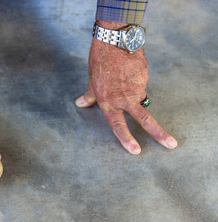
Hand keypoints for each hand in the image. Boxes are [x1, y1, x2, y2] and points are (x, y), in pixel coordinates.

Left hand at [75, 21, 176, 153]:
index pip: (117, 124)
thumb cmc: (99, 61)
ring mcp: (137, 87)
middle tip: (171, 144)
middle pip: (144, 119)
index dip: (126, 139)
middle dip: (158, 133)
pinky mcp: (145, 77)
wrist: (114, 40)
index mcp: (108, 101)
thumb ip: (90, 96)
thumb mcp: (92, 81)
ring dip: (134, 93)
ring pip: (140, 97)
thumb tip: (80, 103)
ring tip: (123, 77)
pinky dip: (136, 81)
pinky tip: (129, 71)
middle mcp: (124, 97)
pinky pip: (142, 84)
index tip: (136, 150)